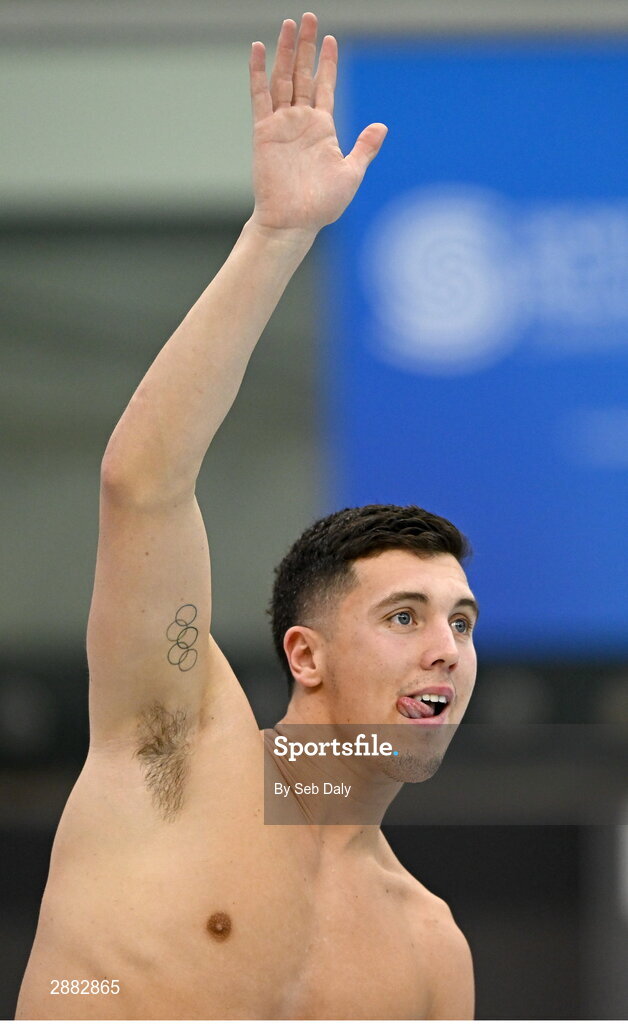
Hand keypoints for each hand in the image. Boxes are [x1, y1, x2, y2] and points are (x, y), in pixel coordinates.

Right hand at [248, 12, 387, 236]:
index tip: (331, 40)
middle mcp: (301, 121)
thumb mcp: (351, 173)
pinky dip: (257, 72)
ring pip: (283, 78)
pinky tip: (258, 48)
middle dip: (307, 47)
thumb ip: (364, 148)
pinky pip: (260, 96)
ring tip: (289, 24)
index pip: (325, 87)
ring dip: (286, 51)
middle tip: (309, 18)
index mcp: (322, 129)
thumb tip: (381, 126)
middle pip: (303, 75)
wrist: (293, 222)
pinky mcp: (264, 131)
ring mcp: (281, 124)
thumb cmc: (322, 205)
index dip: (328, 63)